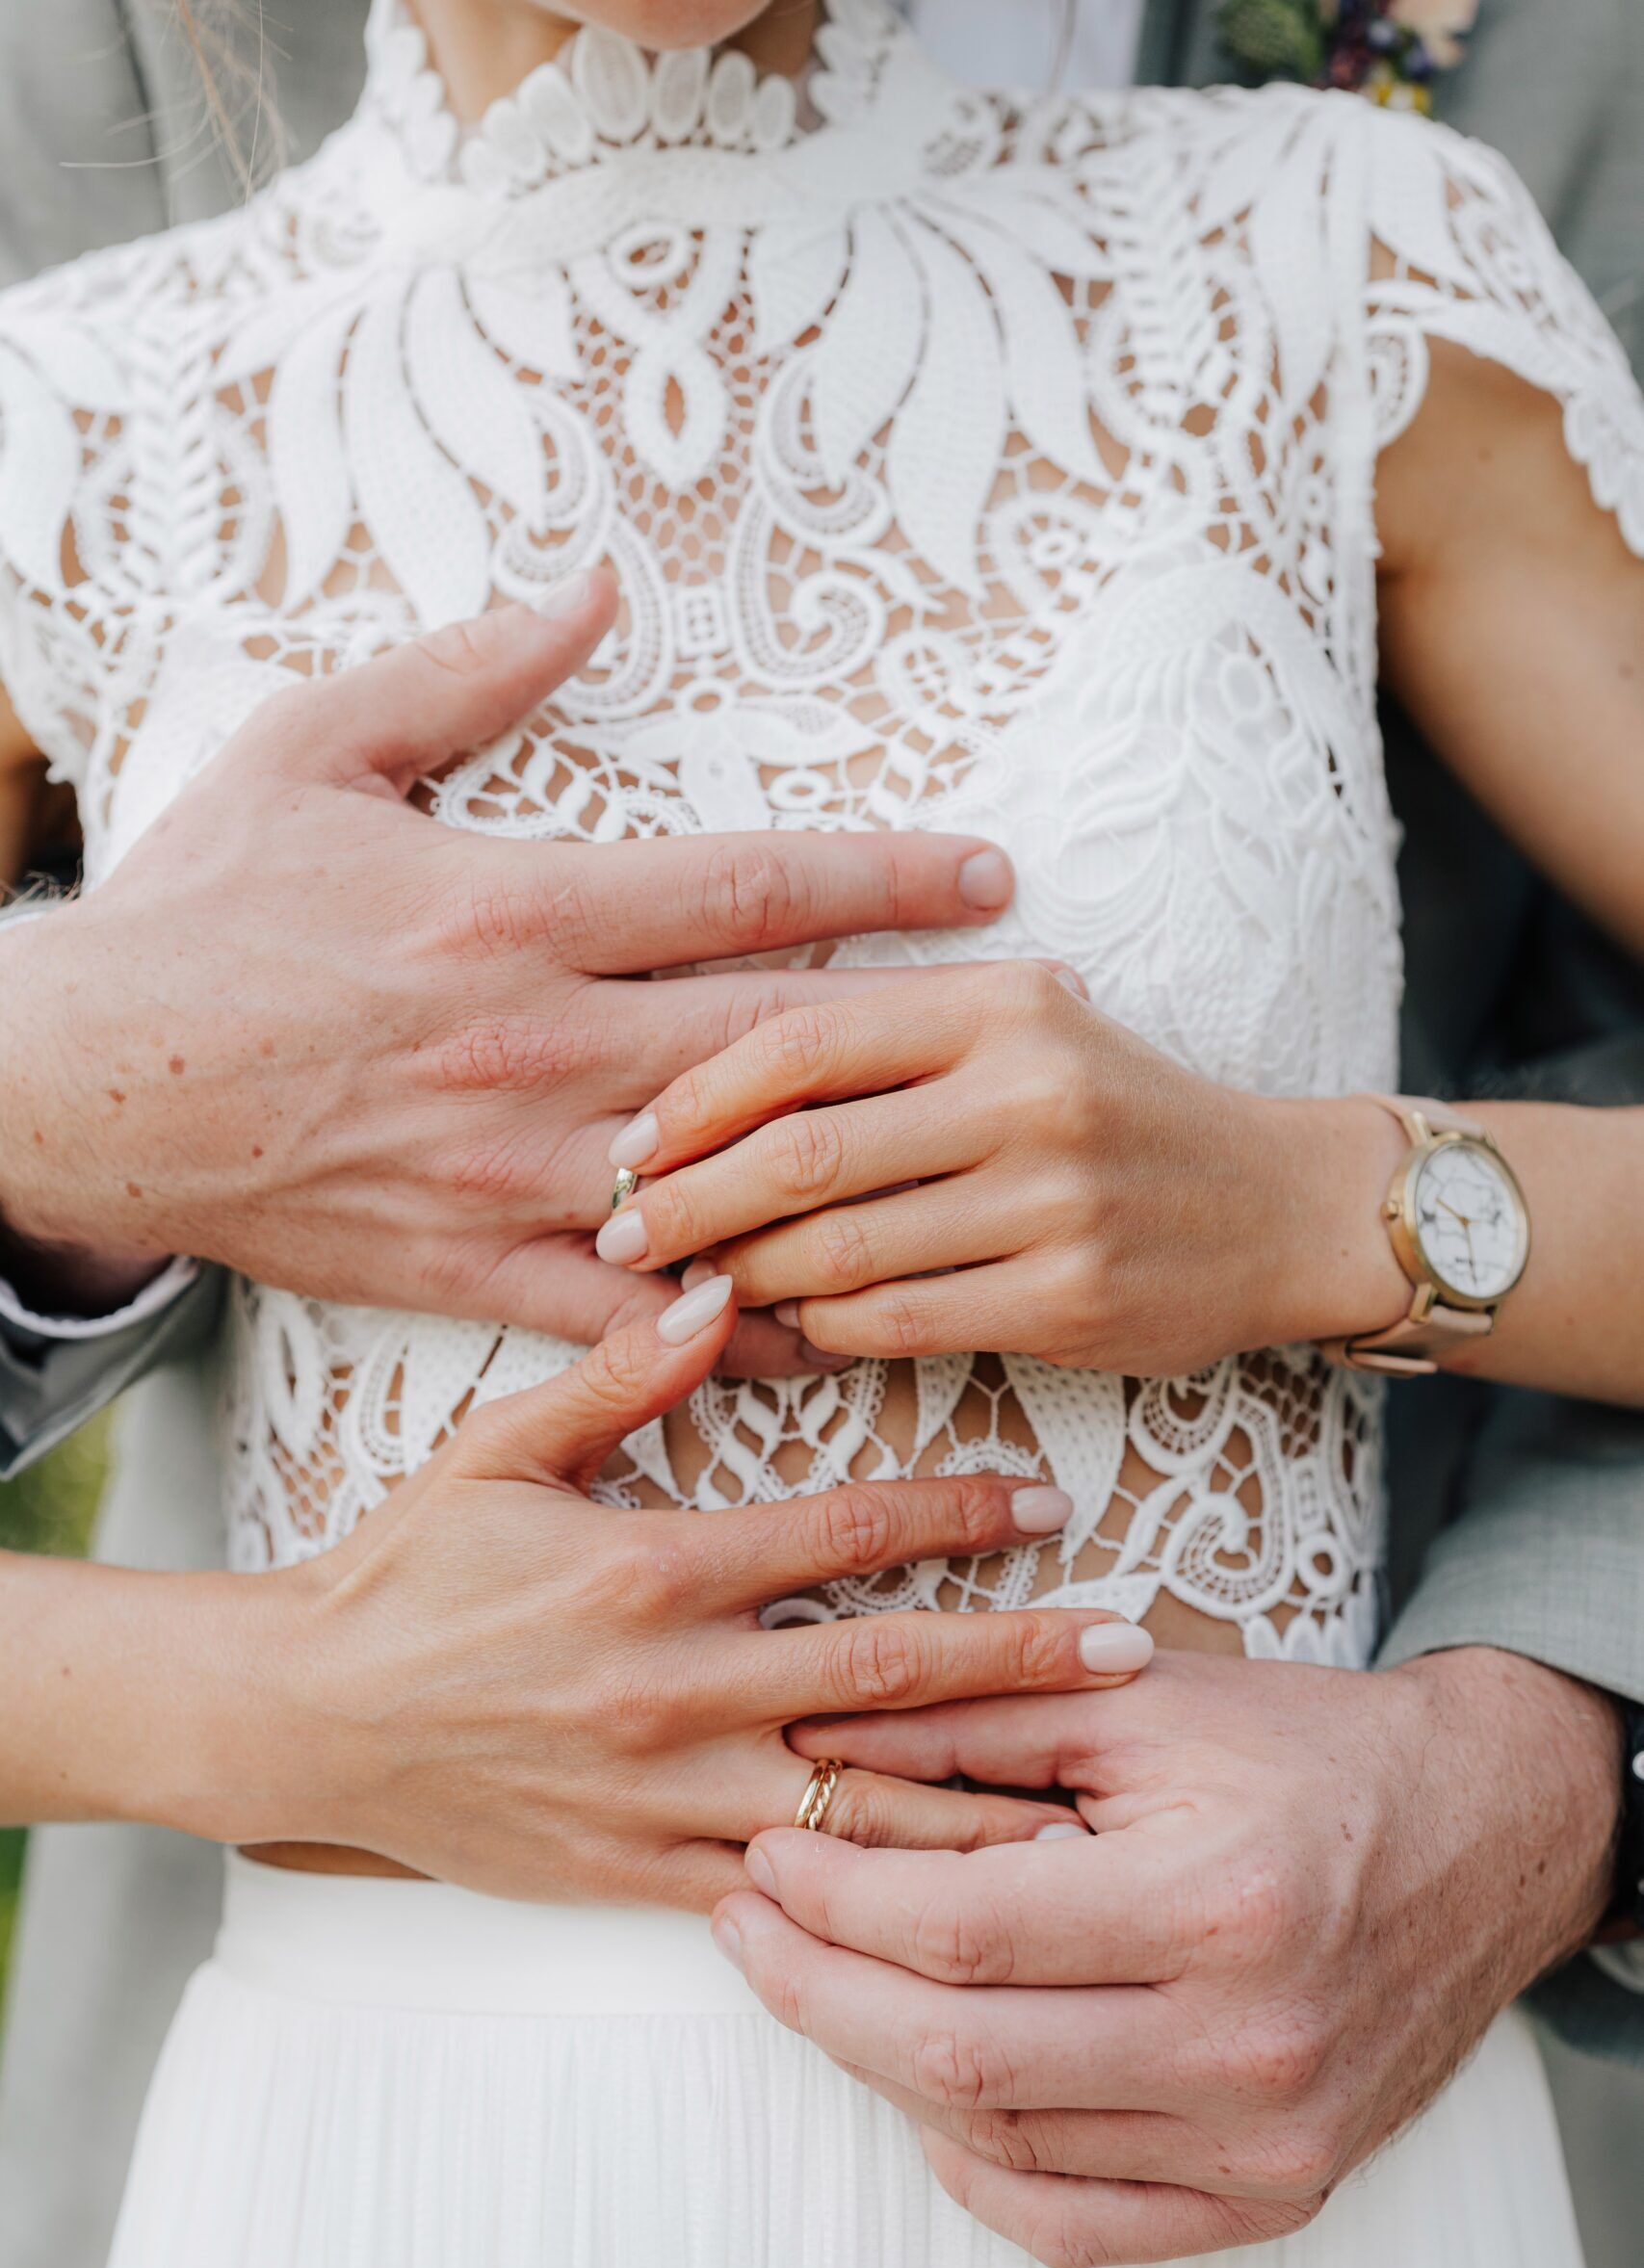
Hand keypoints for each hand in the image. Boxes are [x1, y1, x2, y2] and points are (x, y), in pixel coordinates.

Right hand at [0, 579, 1016, 1373]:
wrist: (89, 1083)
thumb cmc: (203, 910)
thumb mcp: (315, 746)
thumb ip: (468, 671)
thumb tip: (594, 590)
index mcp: (510, 909)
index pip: (742, 886)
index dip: (881, 873)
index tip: (987, 871)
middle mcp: (532, 1045)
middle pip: (774, 1035)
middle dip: (921, 1022)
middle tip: (1040, 1017)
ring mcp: (506, 1169)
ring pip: (724, 1182)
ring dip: (856, 1178)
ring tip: (974, 1173)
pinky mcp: (469, 1265)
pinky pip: (627, 1305)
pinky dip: (729, 1318)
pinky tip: (826, 1316)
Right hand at [152, 1279, 1150, 1902]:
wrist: (308, 1721)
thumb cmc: (410, 1574)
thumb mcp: (498, 1450)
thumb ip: (619, 1378)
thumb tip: (720, 1292)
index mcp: (653, 1570)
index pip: (846, 1533)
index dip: (960, 1508)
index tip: (1050, 1498)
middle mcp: (676, 1689)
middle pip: (892, 1673)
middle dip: (1025, 1661)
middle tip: (1135, 1652)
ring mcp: (664, 1796)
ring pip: (861, 1808)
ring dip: (986, 1796)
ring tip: (1101, 1797)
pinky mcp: (643, 1876)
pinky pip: (787, 1897)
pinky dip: (881, 1897)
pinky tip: (968, 1901)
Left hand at [594, 963, 1410, 1372]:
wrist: (1281, 1204)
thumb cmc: (1115, 1112)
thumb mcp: (1020, 1031)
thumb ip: (886, 1044)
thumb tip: (699, 1103)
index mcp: (999, 1003)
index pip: (800, 1039)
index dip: (692, 1100)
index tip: (627, 1147)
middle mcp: (1031, 1090)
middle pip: (804, 1151)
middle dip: (688, 1201)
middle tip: (621, 1236)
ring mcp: (1056, 1200)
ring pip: (842, 1249)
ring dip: (744, 1277)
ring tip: (689, 1286)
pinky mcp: (1072, 1298)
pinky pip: (901, 1321)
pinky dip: (823, 1330)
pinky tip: (786, 1327)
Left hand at [711, 1646, 1621, 2265]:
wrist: (1481, 1831)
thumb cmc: (1306, 1751)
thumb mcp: (1141, 1699)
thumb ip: (972, 1717)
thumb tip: (813, 1742)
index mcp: (1220, 1902)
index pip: (961, 1931)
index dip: (832, 1901)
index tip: (764, 1855)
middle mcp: (1251, 2042)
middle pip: (960, 2054)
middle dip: (816, 1989)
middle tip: (745, 1925)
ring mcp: (1270, 2139)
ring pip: (1001, 2142)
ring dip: (875, 2064)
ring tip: (814, 1981)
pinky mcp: (1278, 2191)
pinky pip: (1078, 2223)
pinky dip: (975, 2166)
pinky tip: (917, 2087)